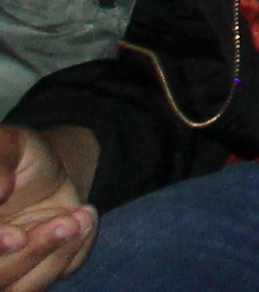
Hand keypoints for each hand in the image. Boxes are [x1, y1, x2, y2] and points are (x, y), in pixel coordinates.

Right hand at [0, 125, 100, 288]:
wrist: (49, 169)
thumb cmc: (20, 157)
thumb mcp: (10, 147)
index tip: (17, 237)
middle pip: (0, 278)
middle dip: (33, 253)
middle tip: (65, 222)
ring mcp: (9, 269)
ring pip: (24, 288)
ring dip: (56, 255)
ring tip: (80, 216)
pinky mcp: (39, 271)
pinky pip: (59, 273)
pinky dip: (77, 250)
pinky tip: (84, 217)